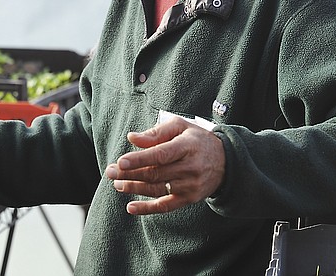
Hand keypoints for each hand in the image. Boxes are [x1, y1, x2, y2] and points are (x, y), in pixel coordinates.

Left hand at [104, 117, 224, 214]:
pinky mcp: (189, 198)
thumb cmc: (197, 140)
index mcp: (187, 146)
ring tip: (117, 183)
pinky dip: (147, 209)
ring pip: (157, 189)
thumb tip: (132, 138)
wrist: (226, 161)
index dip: (140, 159)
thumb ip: (156, 132)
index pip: (160, 154)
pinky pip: (166, 206)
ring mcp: (190, 186)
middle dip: (129, 174)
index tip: (121, 162)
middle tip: (109, 172)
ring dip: (134, 188)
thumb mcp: (180, 127)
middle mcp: (190, 168)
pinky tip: (131, 207)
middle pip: (155, 173)